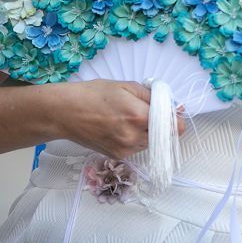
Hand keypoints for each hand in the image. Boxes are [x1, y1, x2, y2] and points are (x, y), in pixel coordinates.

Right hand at [51, 80, 185, 159]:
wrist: (65, 112)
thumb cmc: (94, 94)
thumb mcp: (127, 86)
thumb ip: (153, 96)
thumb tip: (173, 106)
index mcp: (139, 116)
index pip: (174, 126)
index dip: (176, 118)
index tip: (173, 111)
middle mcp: (134, 137)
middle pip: (164, 136)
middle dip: (162, 124)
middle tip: (149, 111)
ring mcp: (126, 149)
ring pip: (151, 142)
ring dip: (149, 132)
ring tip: (129, 117)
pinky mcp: (117, 156)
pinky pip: (136, 147)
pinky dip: (136, 138)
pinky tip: (121, 126)